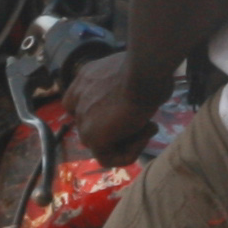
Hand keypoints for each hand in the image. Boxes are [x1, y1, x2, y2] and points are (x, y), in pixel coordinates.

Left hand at [69, 51, 152, 165]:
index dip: (101, 114)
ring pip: (101, 144)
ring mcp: (82, 118)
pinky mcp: (92, 137)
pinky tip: (144, 137)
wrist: (144, 73)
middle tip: (147, 121)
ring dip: (128, 140)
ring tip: (149, 127)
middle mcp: (78, 98)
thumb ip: (124, 90)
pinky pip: (107, 158)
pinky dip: (129, 155)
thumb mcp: (133, 75)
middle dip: (121, 128)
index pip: (77, 104)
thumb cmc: (146, 69)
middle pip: (93, 125)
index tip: (126, 111)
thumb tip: (139, 99)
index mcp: (85, 80)